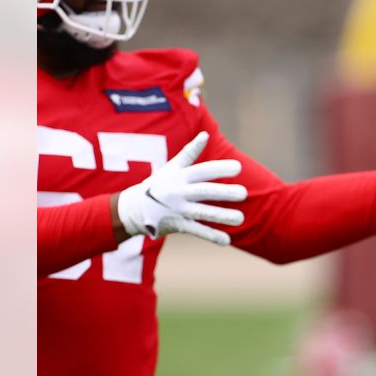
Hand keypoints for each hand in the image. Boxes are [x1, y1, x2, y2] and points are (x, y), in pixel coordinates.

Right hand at [116, 132, 246, 245]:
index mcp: (180, 176)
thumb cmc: (158, 184)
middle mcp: (179, 192)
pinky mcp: (177, 225)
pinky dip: (211, 236)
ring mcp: (178, 209)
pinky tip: (226, 241)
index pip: (202, 171)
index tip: (238, 167)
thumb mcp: (172, 167)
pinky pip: (197, 230)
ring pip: (202, 212)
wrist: (132, 209)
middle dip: (223, 192)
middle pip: (204, 191)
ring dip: (222, 216)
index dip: (219, 169)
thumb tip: (205, 134)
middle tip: (243, 193)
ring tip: (240, 218)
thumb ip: (190, 152)